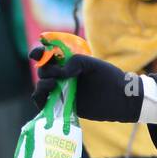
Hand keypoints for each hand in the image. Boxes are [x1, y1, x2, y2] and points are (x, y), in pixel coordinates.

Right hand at [29, 50, 143, 122]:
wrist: (120, 99)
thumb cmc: (110, 78)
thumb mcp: (94, 64)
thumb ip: (76, 61)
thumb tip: (60, 72)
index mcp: (70, 62)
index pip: (49, 55)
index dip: (39, 53)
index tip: (36, 54)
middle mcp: (63, 75)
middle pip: (43, 70)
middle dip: (44, 69)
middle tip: (56, 73)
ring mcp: (62, 90)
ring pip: (41, 85)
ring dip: (42, 83)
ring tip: (54, 84)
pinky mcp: (62, 104)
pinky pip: (43, 101)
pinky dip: (39, 98)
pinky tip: (47, 95)